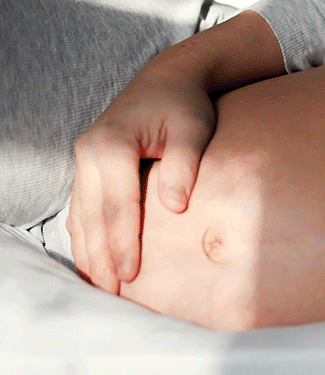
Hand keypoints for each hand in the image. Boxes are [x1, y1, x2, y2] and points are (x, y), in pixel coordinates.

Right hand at [69, 56, 216, 293]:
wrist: (166, 80)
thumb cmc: (184, 106)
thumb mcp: (192, 128)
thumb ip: (183, 165)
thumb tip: (175, 207)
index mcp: (112, 144)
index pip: (117, 204)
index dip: (124, 242)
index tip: (131, 274)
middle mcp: (88, 152)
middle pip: (93, 215)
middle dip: (101, 256)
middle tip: (112, 294)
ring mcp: (84, 161)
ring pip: (81, 215)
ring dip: (89, 252)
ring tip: (100, 287)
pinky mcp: (88, 169)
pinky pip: (82, 208)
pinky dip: (85, 236)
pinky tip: (93, 262)